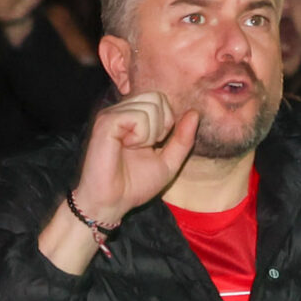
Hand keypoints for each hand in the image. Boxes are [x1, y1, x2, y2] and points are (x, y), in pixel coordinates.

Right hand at [71, 90, 199, 228]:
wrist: (112, 202)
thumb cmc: (135, 185)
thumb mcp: (168, 162)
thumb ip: (182, 139)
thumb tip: (194, 113)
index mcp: (134, 117)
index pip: (162, 99)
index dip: (167, 122)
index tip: (154, 145)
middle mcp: (121, 111)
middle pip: (158, 97)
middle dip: (161, 125)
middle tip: (145, 147)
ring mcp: (112, 115)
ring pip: (150, 106)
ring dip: (150, 134)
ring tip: (133, 149)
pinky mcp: (105, 122)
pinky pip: (138, 117)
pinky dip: (140, 136)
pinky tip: (126, 147)